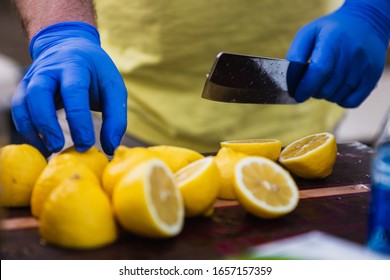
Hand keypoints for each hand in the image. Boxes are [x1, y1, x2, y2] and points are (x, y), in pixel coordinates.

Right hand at [12, 22, 126, 155]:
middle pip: (39, 94)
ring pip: (23, 103)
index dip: (79, 120)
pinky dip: (27, 130)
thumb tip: (111, 149)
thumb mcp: (113, 88)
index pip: (74, 92)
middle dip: (47, 123)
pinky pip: (19, 110)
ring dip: (33, 130)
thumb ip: (115, 118)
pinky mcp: (25, 89)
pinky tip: (42, 146)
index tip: (86, 144)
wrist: (70, 47)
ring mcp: (33, 78)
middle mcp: (49, 70)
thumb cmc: (96, 73)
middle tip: (59, 147)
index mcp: (75, 66)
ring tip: (49, 151)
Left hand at [287, 0, 389, 107]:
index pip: (319, 72)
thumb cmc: (330, 31)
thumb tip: (290, 79)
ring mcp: (364, 66)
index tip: (297, 94)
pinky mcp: (373, 76)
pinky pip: (352, 101)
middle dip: (313, 91)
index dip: (305, 88)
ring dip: (326, 95)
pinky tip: (337, 89)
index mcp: (333, 41)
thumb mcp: (308, 33)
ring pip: (337, 96)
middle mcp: (351, 54)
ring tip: (325, 82)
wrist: (366, 22)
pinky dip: (341, 100)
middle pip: (326, 88)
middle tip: (312, 83)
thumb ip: (296, 54)